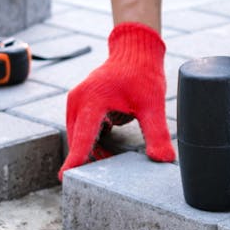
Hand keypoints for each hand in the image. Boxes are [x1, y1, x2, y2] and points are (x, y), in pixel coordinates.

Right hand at [59, 22, 174, 179]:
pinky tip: (111, 144)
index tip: (65, 177)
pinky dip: (94, 140)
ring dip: (94, 150)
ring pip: (80, 137)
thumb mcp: (153, 106)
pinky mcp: (79, 105)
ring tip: (114, 157)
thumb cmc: (143, 76)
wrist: (135, 52)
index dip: (76, 158)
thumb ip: (156, 133)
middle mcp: (78, 100)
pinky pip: (82, 130)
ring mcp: (76, 102)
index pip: (84, 136)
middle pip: (79, 140)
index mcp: (93, 99)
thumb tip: (164, 160)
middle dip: (90, 158)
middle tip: (107, 177)